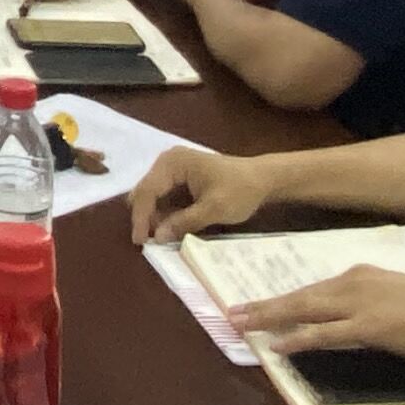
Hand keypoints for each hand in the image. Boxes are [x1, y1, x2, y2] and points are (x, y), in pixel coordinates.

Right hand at [128, 146, 278, 242]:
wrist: (264, 179)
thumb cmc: (241, 190)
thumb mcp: (214, 209)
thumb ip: (184, 222)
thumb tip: (158, 237)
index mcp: (173, 162)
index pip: (147, 191)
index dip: (141, 218)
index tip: (141, 242)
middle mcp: (168, 162)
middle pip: (144, 192)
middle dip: (145, 217)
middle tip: (151, 242)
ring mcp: (173, 169)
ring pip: (151, 196)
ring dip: (154, 217)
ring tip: (163, 237)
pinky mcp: (179, 178)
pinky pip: (163, 197)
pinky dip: (164, 214)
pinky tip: (171, 228)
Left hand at [229, 262, 404, 368]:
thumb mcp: (397, 298)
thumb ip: (370, 304)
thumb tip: (351, 319)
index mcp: (360, 275)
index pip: (313, 287)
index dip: (284, 298)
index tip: (259, 304)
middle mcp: (353, 283)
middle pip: (299, 295)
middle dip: (264, 305)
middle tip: (233, 313)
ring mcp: (359, 304)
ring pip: (304, 309)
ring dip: (270, 319)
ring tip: (242, 326)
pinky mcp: (368, 326)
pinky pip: (324, 333)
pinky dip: (298, 339)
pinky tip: (278, 346)